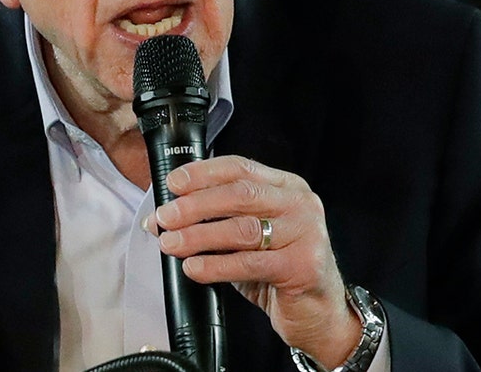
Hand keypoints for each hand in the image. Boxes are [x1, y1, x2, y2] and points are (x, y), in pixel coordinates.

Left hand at [149, 155, 360, 367]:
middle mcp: (299, 204)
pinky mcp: (303, 266)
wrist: (317, 312)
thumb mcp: (248, 236)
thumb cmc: (278, 269)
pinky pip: (250, 263)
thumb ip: (215, 220)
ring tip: (171, 243)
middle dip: (195, 205)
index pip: (240, 168)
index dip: (203, 173)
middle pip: (240, 194)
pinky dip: (216, 266)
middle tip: (165, 218)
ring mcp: (305, 233)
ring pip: (243, 229)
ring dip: (199, 235)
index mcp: (286, 186)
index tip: (173, 183)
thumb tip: (163, 218)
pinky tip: (194, 268)